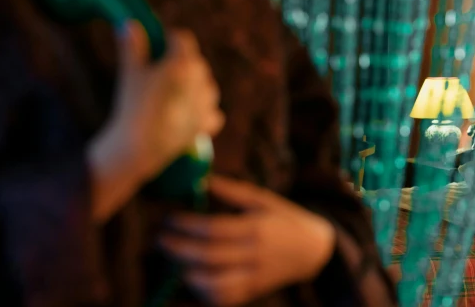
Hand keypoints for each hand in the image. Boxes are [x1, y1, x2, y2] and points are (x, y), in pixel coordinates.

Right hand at [88, 23, 224, 220]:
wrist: (141, 146)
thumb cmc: (133, 105)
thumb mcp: (131, 72)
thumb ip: (132, 45)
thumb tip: (129, 23)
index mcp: (184, 61)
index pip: (182, 38)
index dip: (168, 39)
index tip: (157, 47)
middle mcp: (202, 79)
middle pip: (195, 61)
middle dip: (181, 63)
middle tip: (159, 74)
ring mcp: (208, 102)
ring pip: (206, 85)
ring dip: (194, 86)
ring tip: (172, 95)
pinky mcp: (208, 123)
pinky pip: (211, 111)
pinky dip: (202, 111)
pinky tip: (186, 114)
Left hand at [159, 176, 335, 305]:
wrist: (314, 250)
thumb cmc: (285, 219)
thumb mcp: (264, 199)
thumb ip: (233, 191)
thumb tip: (202, 180)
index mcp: (257, 227)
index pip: (215, 229)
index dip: (187, 224)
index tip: (169, 217)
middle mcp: (254, 255)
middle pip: (209, 257)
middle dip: (178, 248)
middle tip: (160, 238)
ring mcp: (254, 277)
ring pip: (214, 284)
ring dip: (188, 273)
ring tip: (174, 259)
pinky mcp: (253, 292)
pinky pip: (223, 299)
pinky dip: (203, 292)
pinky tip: (192, 276)